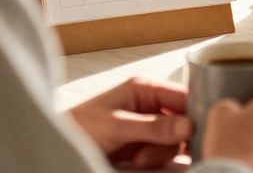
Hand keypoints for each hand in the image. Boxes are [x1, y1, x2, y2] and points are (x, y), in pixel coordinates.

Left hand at [67, 76, 190, 169]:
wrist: (58, 148)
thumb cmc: (79, 128)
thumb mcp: (116, 126)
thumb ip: (153, 127)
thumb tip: (188, 126)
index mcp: (145, 88)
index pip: (184, 96)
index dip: (194, 114)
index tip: (194, 134)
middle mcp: (150, 104)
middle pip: (183, 121)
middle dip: (170, 141)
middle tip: (148, 154)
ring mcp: (148, 125)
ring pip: (175, 139)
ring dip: (161, 153)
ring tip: (137, 160)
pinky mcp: (145, 144)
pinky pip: (165, 151)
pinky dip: (158, 159)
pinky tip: (140, 162)